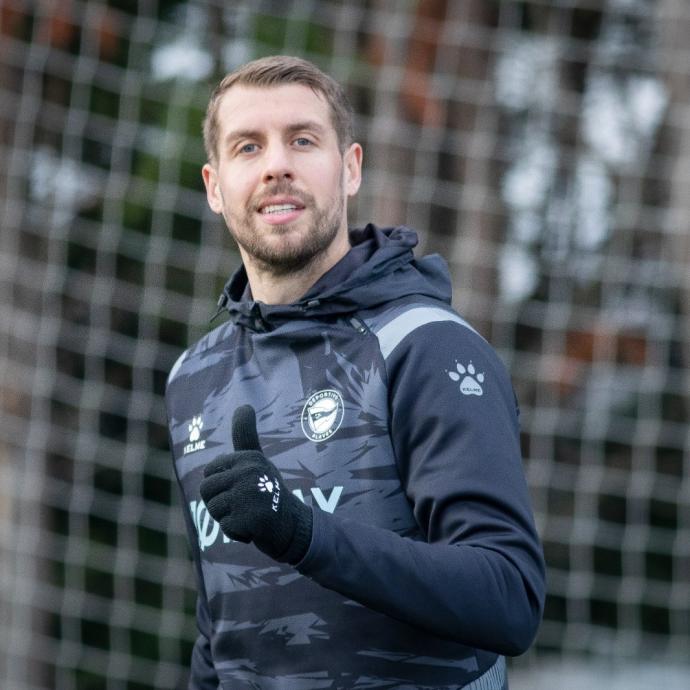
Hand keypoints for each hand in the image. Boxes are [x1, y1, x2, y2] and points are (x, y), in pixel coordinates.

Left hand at [200, 405, 312, 563]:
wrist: (294, 525)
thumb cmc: (269, 491)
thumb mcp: (257, 460)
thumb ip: (246, 435)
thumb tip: (244, 406)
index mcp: (248, 457)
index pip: (208, 473)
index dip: (220, 486)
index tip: (241, 488)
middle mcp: (250, 472)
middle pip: (206, 491)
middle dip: (220, 504)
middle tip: (244, 504)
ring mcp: (250, 494)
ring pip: (213, 510)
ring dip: (228, 519)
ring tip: (249, 514)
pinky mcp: (251, 517)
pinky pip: (225, 527)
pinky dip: (238, 533)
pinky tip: (255, 528)